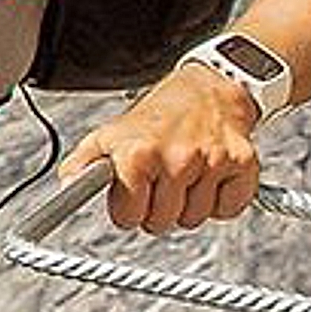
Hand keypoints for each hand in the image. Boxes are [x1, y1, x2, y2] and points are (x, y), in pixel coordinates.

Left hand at [60, 65, 263, 235]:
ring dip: (188, 206)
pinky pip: (228, 210)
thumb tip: (67, 183)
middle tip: (159, 185)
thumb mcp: (112, 133)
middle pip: (160, 223)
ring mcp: (212, 161)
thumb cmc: (158, 117)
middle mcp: (176, 157)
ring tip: (184, 176)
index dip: (127, 210)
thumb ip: (84, 162)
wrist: (208, 88)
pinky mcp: (243, 163)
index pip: (128, 216)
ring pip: (193, 220)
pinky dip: (221, 202)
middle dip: (156, 211)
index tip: (131, 197)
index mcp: (139, 152)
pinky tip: (210, 179)